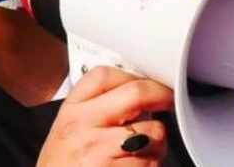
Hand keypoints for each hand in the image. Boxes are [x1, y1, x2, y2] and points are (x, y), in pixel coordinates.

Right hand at [37, 66, 173, 166]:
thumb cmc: (62, 166)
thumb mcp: (69, 131)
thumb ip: (96, 109)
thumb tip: (138, 93)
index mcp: (71, 110)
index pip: (105, 76)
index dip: (136, 76)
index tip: (150, 82)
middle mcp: (81, 126)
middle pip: (135, 94)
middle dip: (163, 96)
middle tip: (170, 102)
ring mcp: (96, 150)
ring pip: (152, 132)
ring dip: (159, 142)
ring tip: (148, 149)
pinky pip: (149, 162)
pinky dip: (151, 164)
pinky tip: (139, 166)